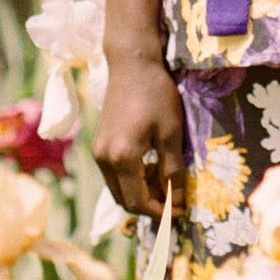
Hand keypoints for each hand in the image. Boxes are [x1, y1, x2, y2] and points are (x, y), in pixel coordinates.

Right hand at [94, 52, 186, 222]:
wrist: (132, 64)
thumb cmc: (156, 95)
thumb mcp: (171, 134)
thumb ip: (172, 170)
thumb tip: (177, 201)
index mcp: (122, 158)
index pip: (138, 202)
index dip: (160, 213)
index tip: (180, 214)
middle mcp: (104, 159)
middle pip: (124, 200)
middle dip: (150, 206)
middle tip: (175, 203)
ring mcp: (99, 152)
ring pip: (118, 189)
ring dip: (141, 193)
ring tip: (167, 182)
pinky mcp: (100, 145)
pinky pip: (115, 174)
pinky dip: (133, 179)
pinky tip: (152, 167)